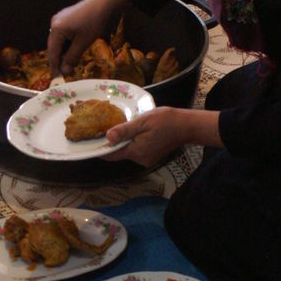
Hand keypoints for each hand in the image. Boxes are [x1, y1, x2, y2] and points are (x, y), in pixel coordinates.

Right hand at [46, 0, 128, 75]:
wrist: (103, 3)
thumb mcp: (83, 43)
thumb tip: (65, 71)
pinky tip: (73, 49)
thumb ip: (72, 58)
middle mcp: (54, 23)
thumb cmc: (94, 22)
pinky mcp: (66, 17)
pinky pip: (63, 34)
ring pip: (59, 41)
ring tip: (70, 63)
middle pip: (53, 46)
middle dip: (59, 59)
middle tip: (64, 72)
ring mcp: (59, 19)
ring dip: (64, 52)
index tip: (57, 78)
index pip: (52, 52)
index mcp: (56, 29)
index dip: (54, 66)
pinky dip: (67, 44)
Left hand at [103, 107, 222, 167]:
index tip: (93, 141)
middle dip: (116, 141)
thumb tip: (107, 137)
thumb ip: (124, 131)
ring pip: (130, 151)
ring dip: (127, 141)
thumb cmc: (166, 120)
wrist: (187, 126)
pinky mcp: (153, 157)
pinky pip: (138, 150)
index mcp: (136, 151)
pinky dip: (136, 142)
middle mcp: (140, 159)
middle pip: (121, 152)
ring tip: (130, 127)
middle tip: (112, 126)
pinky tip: (140, 132)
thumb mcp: (142, 122)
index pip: (112, 154)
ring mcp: (147, 159)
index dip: (101, 149)